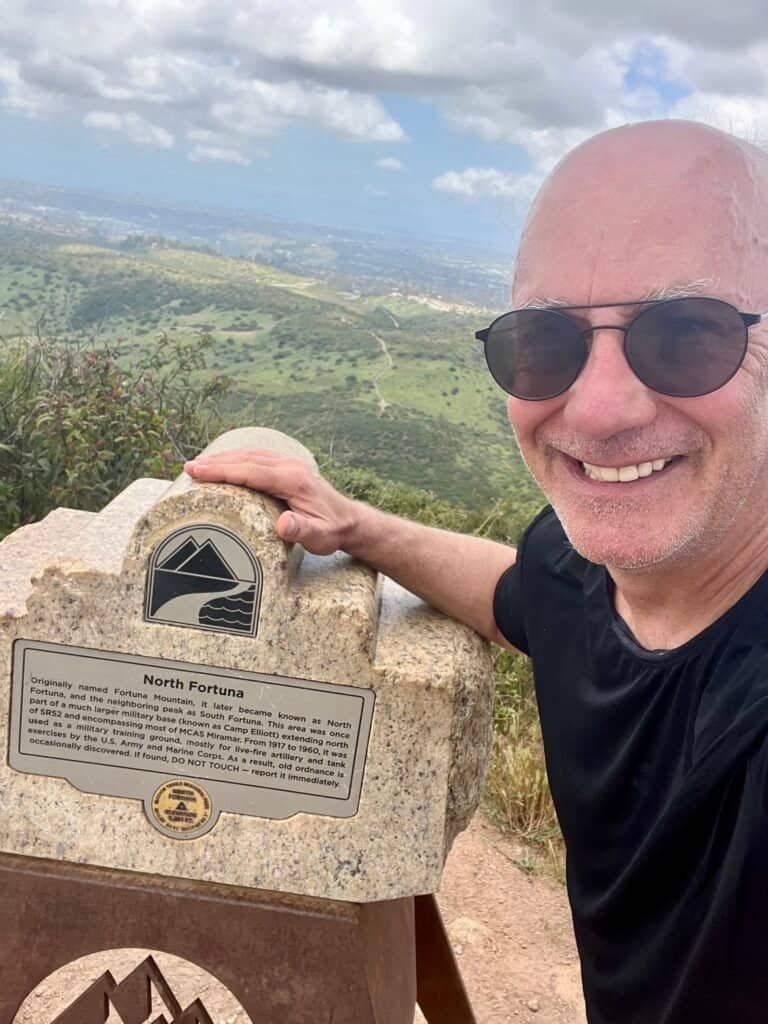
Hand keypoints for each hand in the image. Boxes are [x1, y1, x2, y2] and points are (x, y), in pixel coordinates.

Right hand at [184, 449, 358, 554]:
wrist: (350, 521)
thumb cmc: (332, 531)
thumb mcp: (319, 537)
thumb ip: (301, 530)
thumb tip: (284, 524)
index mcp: (293, 481)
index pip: (251, 472)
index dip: (222, 471)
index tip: (197, 471)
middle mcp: (290, 467)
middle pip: (247, 459)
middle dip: (216, 462)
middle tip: (189, 467)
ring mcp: (290, 465)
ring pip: (251, 456)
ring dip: (225, 458)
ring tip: (199, 465)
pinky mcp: (289, 469)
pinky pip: (259, 459)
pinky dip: (238, 459)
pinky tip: (225, 463)